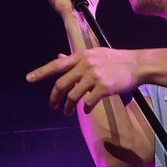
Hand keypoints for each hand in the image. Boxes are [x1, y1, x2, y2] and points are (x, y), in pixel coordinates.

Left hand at [26, 46, 141, 114]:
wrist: (137, 64)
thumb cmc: (115, 60)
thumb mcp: (94, 54)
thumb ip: (76, 59)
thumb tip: (58, 58)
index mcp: (81, 56)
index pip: (56, 65)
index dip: (41, 72)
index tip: (29, 79)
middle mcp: (85, 65)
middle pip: (62, 84)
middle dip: (54, 97)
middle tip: (52, 106)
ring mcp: (94, 76)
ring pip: (73, 95)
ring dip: (68, 106)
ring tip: (67, 112)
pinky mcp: (103, 87)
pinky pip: (88, 102)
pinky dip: (86, 108)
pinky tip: (87, 109)